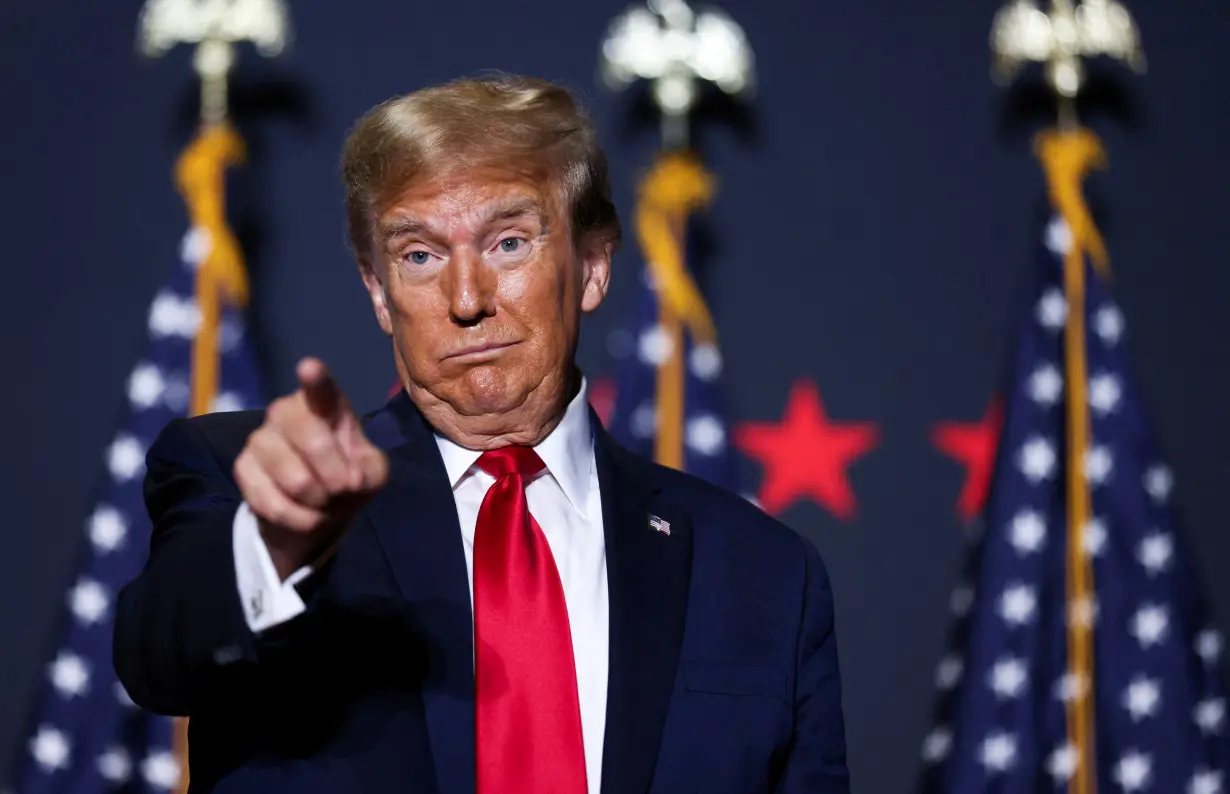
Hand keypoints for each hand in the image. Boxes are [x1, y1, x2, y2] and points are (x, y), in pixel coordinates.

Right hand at [234, 357, 388, 579]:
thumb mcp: (372, 473)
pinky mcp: (242, 468)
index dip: (315, 379)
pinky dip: (300, 519)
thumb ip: (370, 469)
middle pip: (313, 442)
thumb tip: (351, 478)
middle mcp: (286, 411)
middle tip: (343, 489)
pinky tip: (306, 515)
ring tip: (323, 500)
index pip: (320, 388)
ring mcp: (260, 438)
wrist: (314, 509)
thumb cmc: (347, 476)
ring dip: (319, 502)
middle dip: (337, 477)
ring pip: (296, 479)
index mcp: (323, 403)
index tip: (309, 368)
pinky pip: (273, 504)